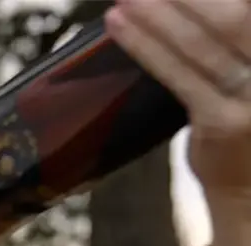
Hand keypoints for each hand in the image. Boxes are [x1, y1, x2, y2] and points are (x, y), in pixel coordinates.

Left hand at [106, 0, 250, 200]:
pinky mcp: (223, 123)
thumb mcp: (248, 72)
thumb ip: (230, 35)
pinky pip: (179, 76)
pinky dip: (146, 46)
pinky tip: (119, 25)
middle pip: (234, 16)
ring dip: (160, 13)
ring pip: (203, 42)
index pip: (244, 10)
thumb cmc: (249, 119)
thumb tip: (188, 4)